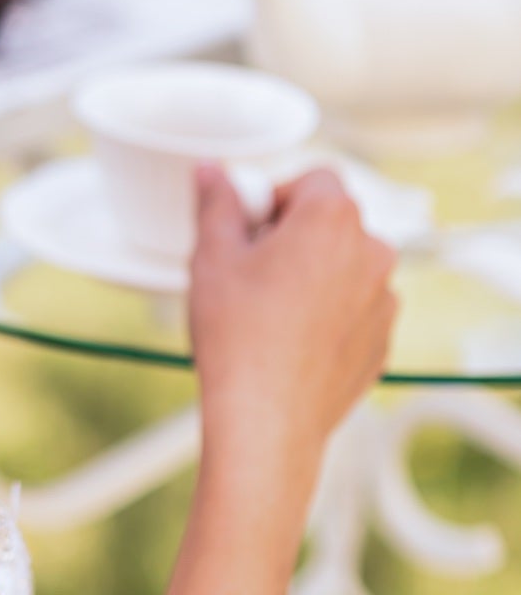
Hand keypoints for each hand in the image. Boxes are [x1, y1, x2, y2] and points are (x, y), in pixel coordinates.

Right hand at [189, 165, 396, 524]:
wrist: (267, 422)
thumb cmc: (238, 338)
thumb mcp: (212, 256)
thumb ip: (216, 201)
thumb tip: (213, 171)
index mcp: (333, 218)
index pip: (313, 178)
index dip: (275, 197)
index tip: (248, 229)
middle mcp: (372, 251)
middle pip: (330, 222)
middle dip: (293, 236)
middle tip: (249, 272)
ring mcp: (383, 300)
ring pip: (342, 266)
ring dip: (311, 275)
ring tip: (266, 312)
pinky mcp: (381, 341)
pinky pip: (352, 309)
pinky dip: (326, 315)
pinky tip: (287, 342)